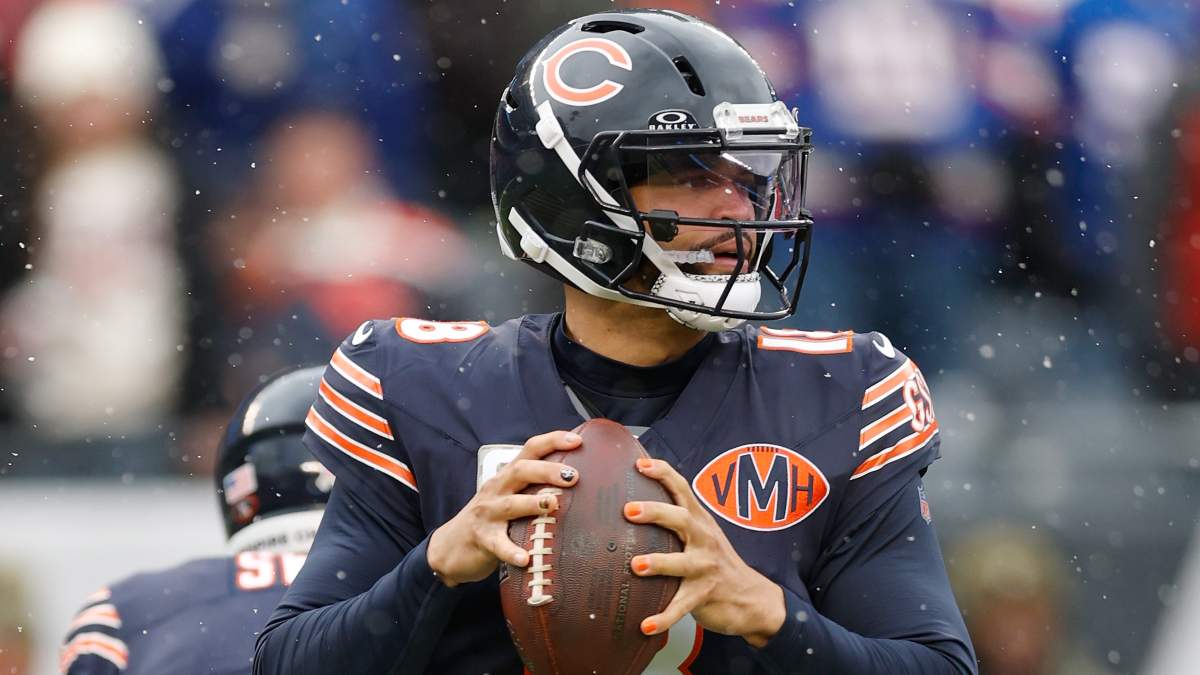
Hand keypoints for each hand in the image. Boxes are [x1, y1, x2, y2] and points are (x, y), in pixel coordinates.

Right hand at [427, 430, 581, 586]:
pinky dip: (511, 551)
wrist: (450, 546)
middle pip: (521, 471)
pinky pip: (498, 545)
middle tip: (573, 476)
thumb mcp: (509, 496)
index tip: (577, 441)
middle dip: (548, 471)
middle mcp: (497, 489)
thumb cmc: (491, 518)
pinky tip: (526, 558)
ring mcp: (487, 513)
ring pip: (511, 504)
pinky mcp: (482, 539)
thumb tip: (575, 482)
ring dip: (533, 504)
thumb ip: (534, 487)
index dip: (552, 441)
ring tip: (553, 505)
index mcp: (507, 477)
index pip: (530, 449)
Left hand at [625, 457, 785, 647]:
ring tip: (636, 565)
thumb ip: (676, 518)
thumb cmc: (716, 561)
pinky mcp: (705, 596)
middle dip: (655, 513)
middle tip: (629, 511)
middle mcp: (704, 540)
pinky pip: (682, 607)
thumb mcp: (702, 533)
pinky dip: (664, 617)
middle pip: (681, 519)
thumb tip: (635, 500)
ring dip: (659, 563)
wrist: (753, 598)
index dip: (663, 473)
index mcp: (700, 521)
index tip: (640, 464)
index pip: (682, 489)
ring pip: (682, 564)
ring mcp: (705, 568)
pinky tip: (645, 626)